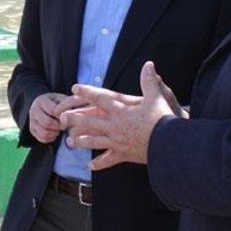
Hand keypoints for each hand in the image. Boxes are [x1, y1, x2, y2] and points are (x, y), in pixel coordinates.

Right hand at [28, 92, 84, 142]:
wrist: (45, 106)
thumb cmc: (58, 103)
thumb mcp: (63, 99)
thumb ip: (70, 103)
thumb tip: (81, 112)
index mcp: (42, 100)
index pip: (53, 111)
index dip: (63, 116)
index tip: (69, 117)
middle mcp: (33, 110)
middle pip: (47, 123)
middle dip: (59, 126)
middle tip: (65, 125)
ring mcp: (31, 121)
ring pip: (44, 132)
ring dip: (55, 133)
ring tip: (60, 129)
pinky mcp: (32, 130)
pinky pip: (42, 138)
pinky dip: (51, 138)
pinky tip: (55, 133)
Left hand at [61, 62, 180, 169]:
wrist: (170, 145)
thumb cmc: (164, 119)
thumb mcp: (157, 97)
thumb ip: (150, 81)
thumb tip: (149, 64)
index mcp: (122, 110)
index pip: (100, 99)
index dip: (87, 92)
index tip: (74, 88)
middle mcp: (115, 126)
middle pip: (90, 121)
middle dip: (75, 119)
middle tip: (61, 117)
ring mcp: (117, 142)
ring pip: (94, 141)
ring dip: (81, 141)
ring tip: (70, 141)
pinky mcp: (124, 155)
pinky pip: (108, 160)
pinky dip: (99, 163)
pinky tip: (89, 166)